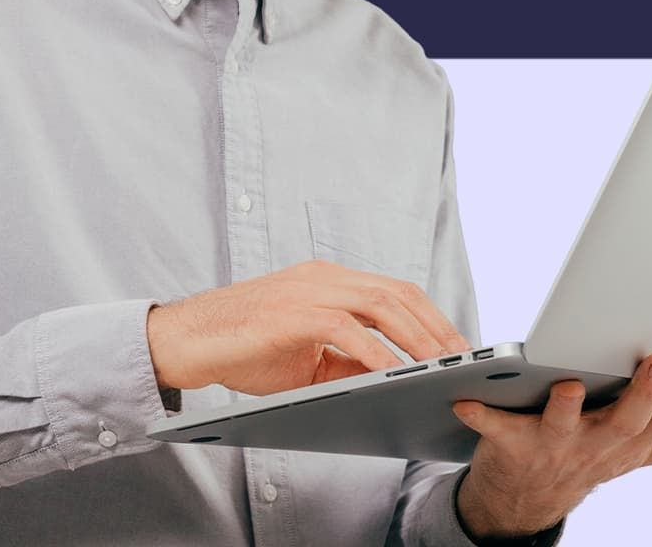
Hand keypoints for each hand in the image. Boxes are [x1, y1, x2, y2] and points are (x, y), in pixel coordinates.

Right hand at [146, 258, 470, 395]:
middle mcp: (323, 277)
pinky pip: (347, 329)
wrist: (189, 339)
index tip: (455, 345)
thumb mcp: (306, 356)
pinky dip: (375, 351)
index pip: (393, 290)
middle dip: (435, 326)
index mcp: (328, 281)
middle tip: (462, 359)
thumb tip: (391, 375)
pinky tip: (394, 375)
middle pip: (397, 293)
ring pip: (380, 303)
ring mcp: (308, 290)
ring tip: (439, 367)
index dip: (430, 316)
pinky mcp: (292, 312)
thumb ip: (346, 359)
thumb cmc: (244, 345)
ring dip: (416, 337)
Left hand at [452, 323, 651, 539]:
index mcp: (636, 439)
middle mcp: (602, 445)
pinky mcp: (512, 445)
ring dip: (569, 408)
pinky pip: (495, 430)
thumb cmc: (591, 451)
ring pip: (569, 428)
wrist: (528, 493)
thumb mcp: (645, 447)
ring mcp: (558, 447)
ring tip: (569, 385)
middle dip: (649, 390)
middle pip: (634, 420)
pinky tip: (465, 399)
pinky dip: (481, 415)